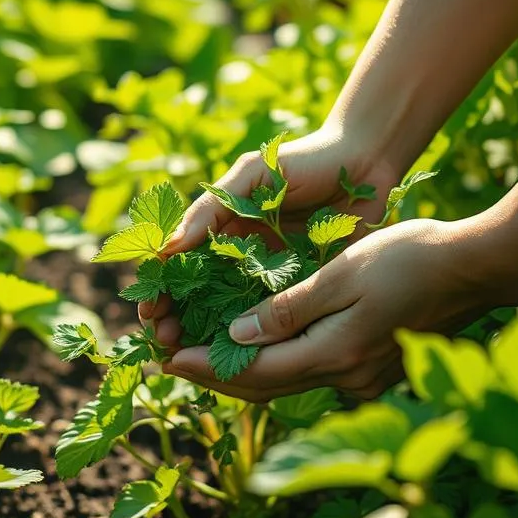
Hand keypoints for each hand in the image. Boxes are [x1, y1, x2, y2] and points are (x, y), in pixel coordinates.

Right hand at [140, 125, 399, 349]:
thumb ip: (212, 207)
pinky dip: (256, 340)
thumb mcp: (253, 174)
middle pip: (196, 299)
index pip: (177, 267)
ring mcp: (270, 277)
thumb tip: (168, 248)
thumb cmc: (304, 159)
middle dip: (176, 323)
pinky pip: (276, 321)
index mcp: (220, 230)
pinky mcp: (304, 290)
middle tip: (166, 344)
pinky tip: (240, 358)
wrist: (367, 160)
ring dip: (207, 339)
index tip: (150, 312)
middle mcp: (239, 258)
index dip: (159, 290)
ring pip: (230, 317)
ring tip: (193, 358)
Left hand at [159, 216, 517, 401]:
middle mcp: (346, 378)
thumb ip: (289, 310)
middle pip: (265, 387)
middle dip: (214, 377)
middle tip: (170, 360)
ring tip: (201, 356)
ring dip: (243, 373)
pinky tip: (256, 349)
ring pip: (287, 383)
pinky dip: (276, 364)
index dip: (205, 367)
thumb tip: (236, 338)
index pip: (253, 372)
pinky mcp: (374, 368)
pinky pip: (310, 372)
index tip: (165, 357)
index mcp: (334, 354)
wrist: (477, 268)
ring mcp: (363, 378)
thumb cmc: (410, 258)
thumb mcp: (342, 274)